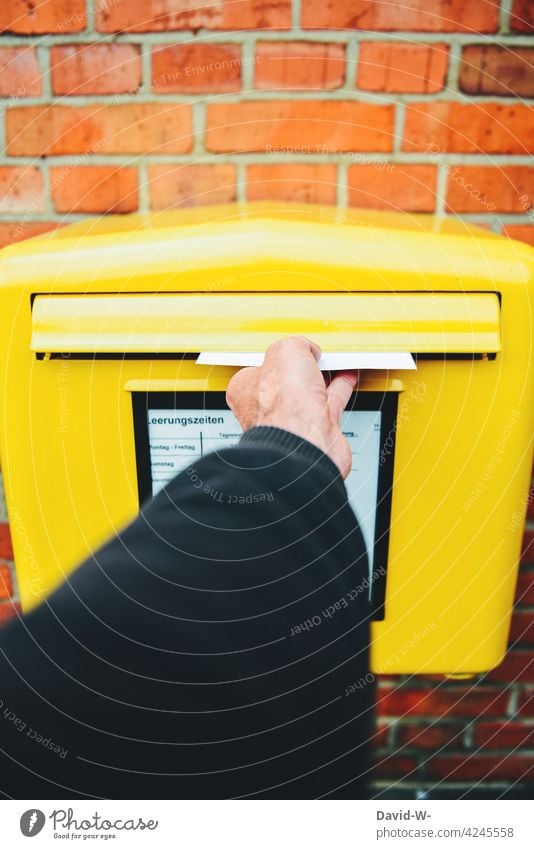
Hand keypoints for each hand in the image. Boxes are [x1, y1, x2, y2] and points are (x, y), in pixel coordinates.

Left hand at [226, 336, 357, 477]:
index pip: (256, 367)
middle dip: (299, 369)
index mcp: (245, 390)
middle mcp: (266, 409)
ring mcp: (291, 420)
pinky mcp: (315, 429)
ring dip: (322, 378)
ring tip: (334, 363)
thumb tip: (307, 349)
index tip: (289, 347)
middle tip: (312, 356)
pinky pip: (329, 403)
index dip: (274, 355)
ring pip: (308, 393)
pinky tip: (347, 378)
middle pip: (285, 381)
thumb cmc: (284, 407)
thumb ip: (296, 344)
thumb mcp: (286, 351)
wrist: (306, 443)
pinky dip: (340, 389)